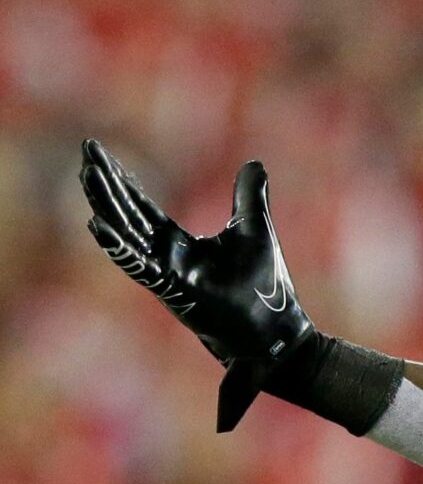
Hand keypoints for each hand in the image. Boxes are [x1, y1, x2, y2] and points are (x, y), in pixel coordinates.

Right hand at [81, 141, 317, 430]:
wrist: (276, 332)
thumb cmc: (264, 286)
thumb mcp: (254, 228)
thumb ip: (248, 196)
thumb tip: (254, 163)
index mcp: (178, 243)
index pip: (141, 206)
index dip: (121, 179)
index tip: (98, 151)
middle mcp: (165, 257)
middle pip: (127, 215)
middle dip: (106, 184)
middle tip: (87, 151)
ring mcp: (166, 275)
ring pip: (127, 235)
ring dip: (106, 206)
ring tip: (86, 177)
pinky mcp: (174, 291)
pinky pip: (140, 266)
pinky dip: (119, 247)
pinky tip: (97, 225)